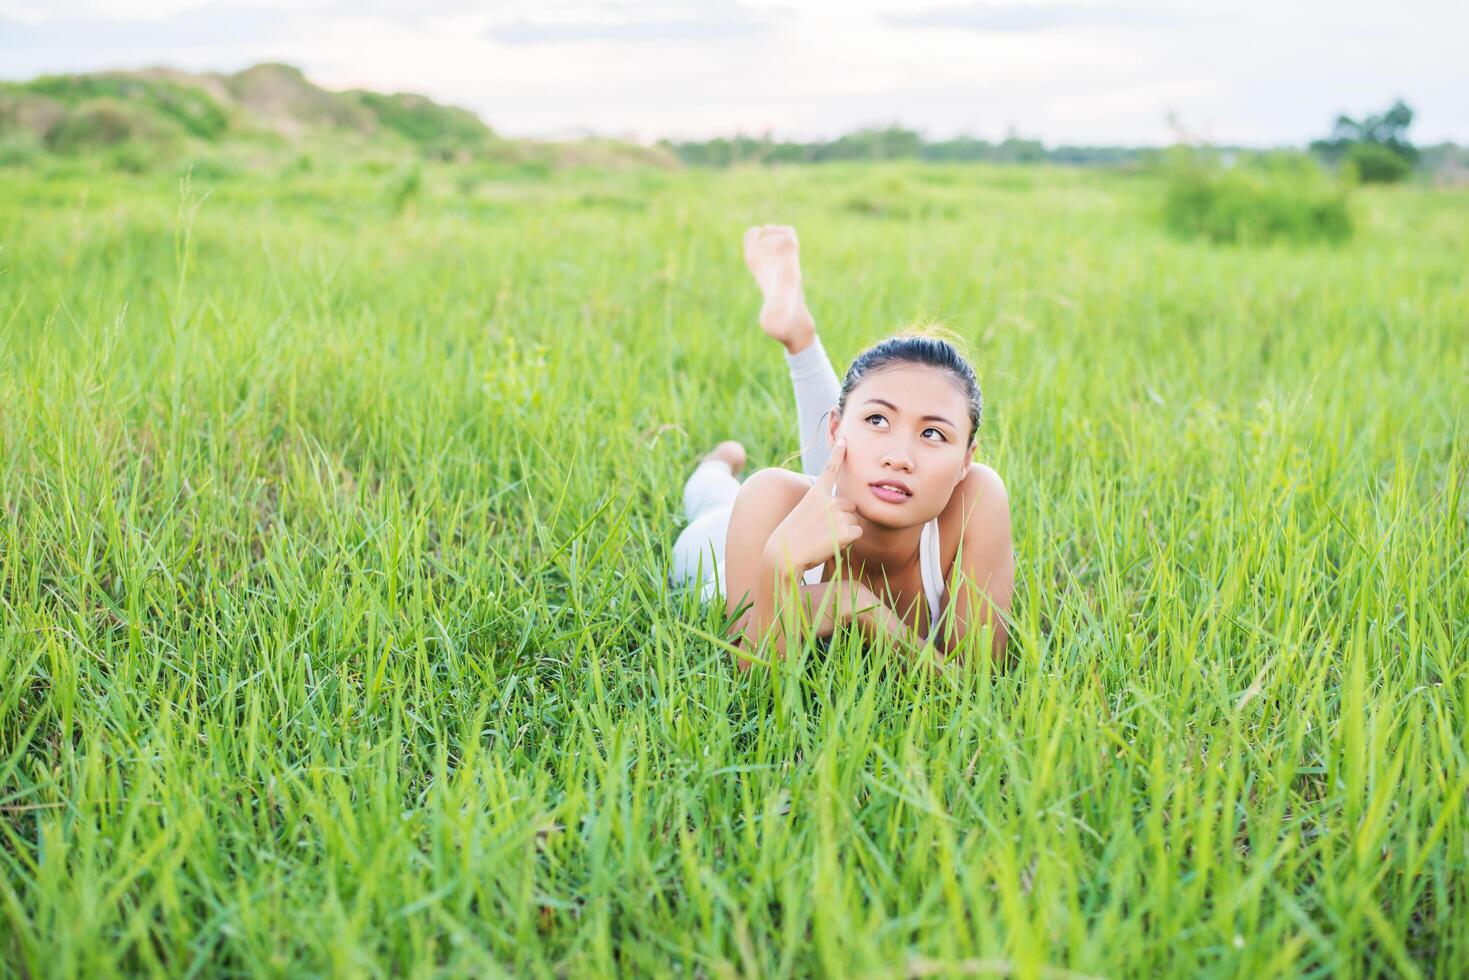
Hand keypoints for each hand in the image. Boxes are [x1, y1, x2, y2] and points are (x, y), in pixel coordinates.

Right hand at [763, 439, 861, 572]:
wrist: (784, 554)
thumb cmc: (791, 538)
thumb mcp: (803, 515)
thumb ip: (822, 508)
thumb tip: (844, 511)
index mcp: (816, 494)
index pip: (830, 469)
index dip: (838, 453)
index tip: (845, 440)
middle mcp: (829, 501)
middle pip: (850, 506)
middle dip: (843, 517)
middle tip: (824, 530)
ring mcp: (838, 515)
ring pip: (854, 520)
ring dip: (845, 530)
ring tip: (824, 539)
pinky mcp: (846, 531)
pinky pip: (857, 533)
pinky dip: (848, 541)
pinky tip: (831, 544)